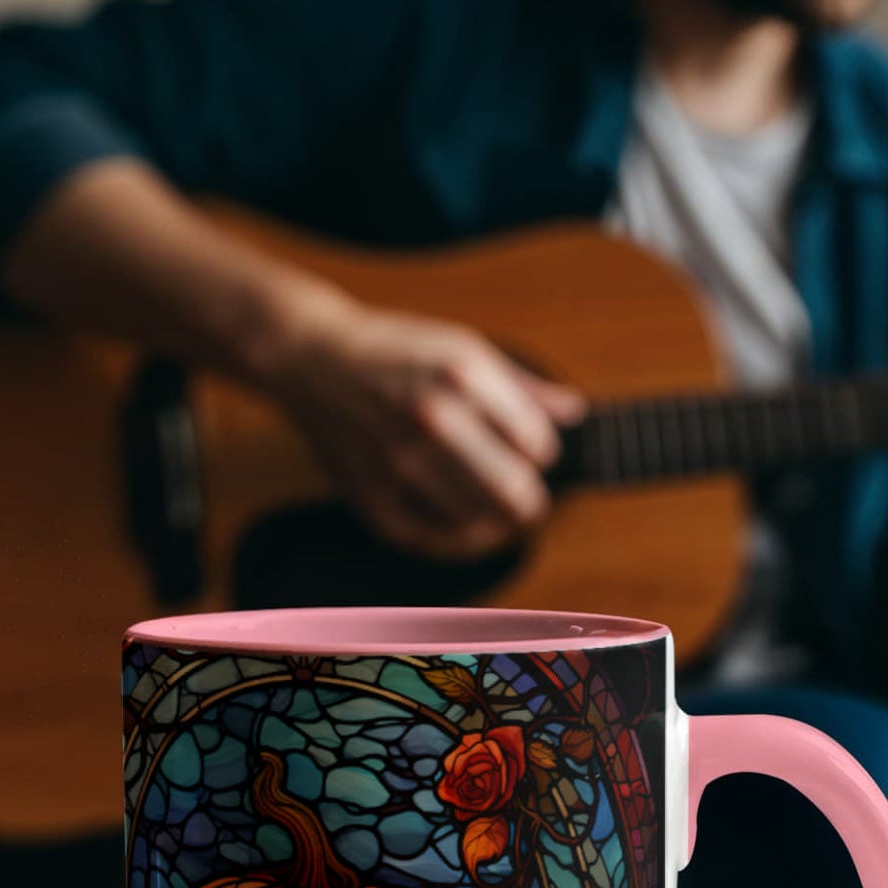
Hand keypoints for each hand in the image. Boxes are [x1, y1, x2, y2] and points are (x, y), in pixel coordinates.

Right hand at [255, 288, 584, 560]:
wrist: (311, 358)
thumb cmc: (396, 350)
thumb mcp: (462, 347)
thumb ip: (522, 386)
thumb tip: (575, 412)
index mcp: (463, 374)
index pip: (537, 443)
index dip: (541, 452)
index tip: (528, 450)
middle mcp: (432, 417)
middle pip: (515, 492)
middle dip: (530, 500)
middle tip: (526, 498)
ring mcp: (399, 461)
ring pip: (481, 522)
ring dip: (498, 523)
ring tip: (495, 511)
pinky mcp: (372, 495)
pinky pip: (436, 540)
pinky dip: (461, 541)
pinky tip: (468, 528)